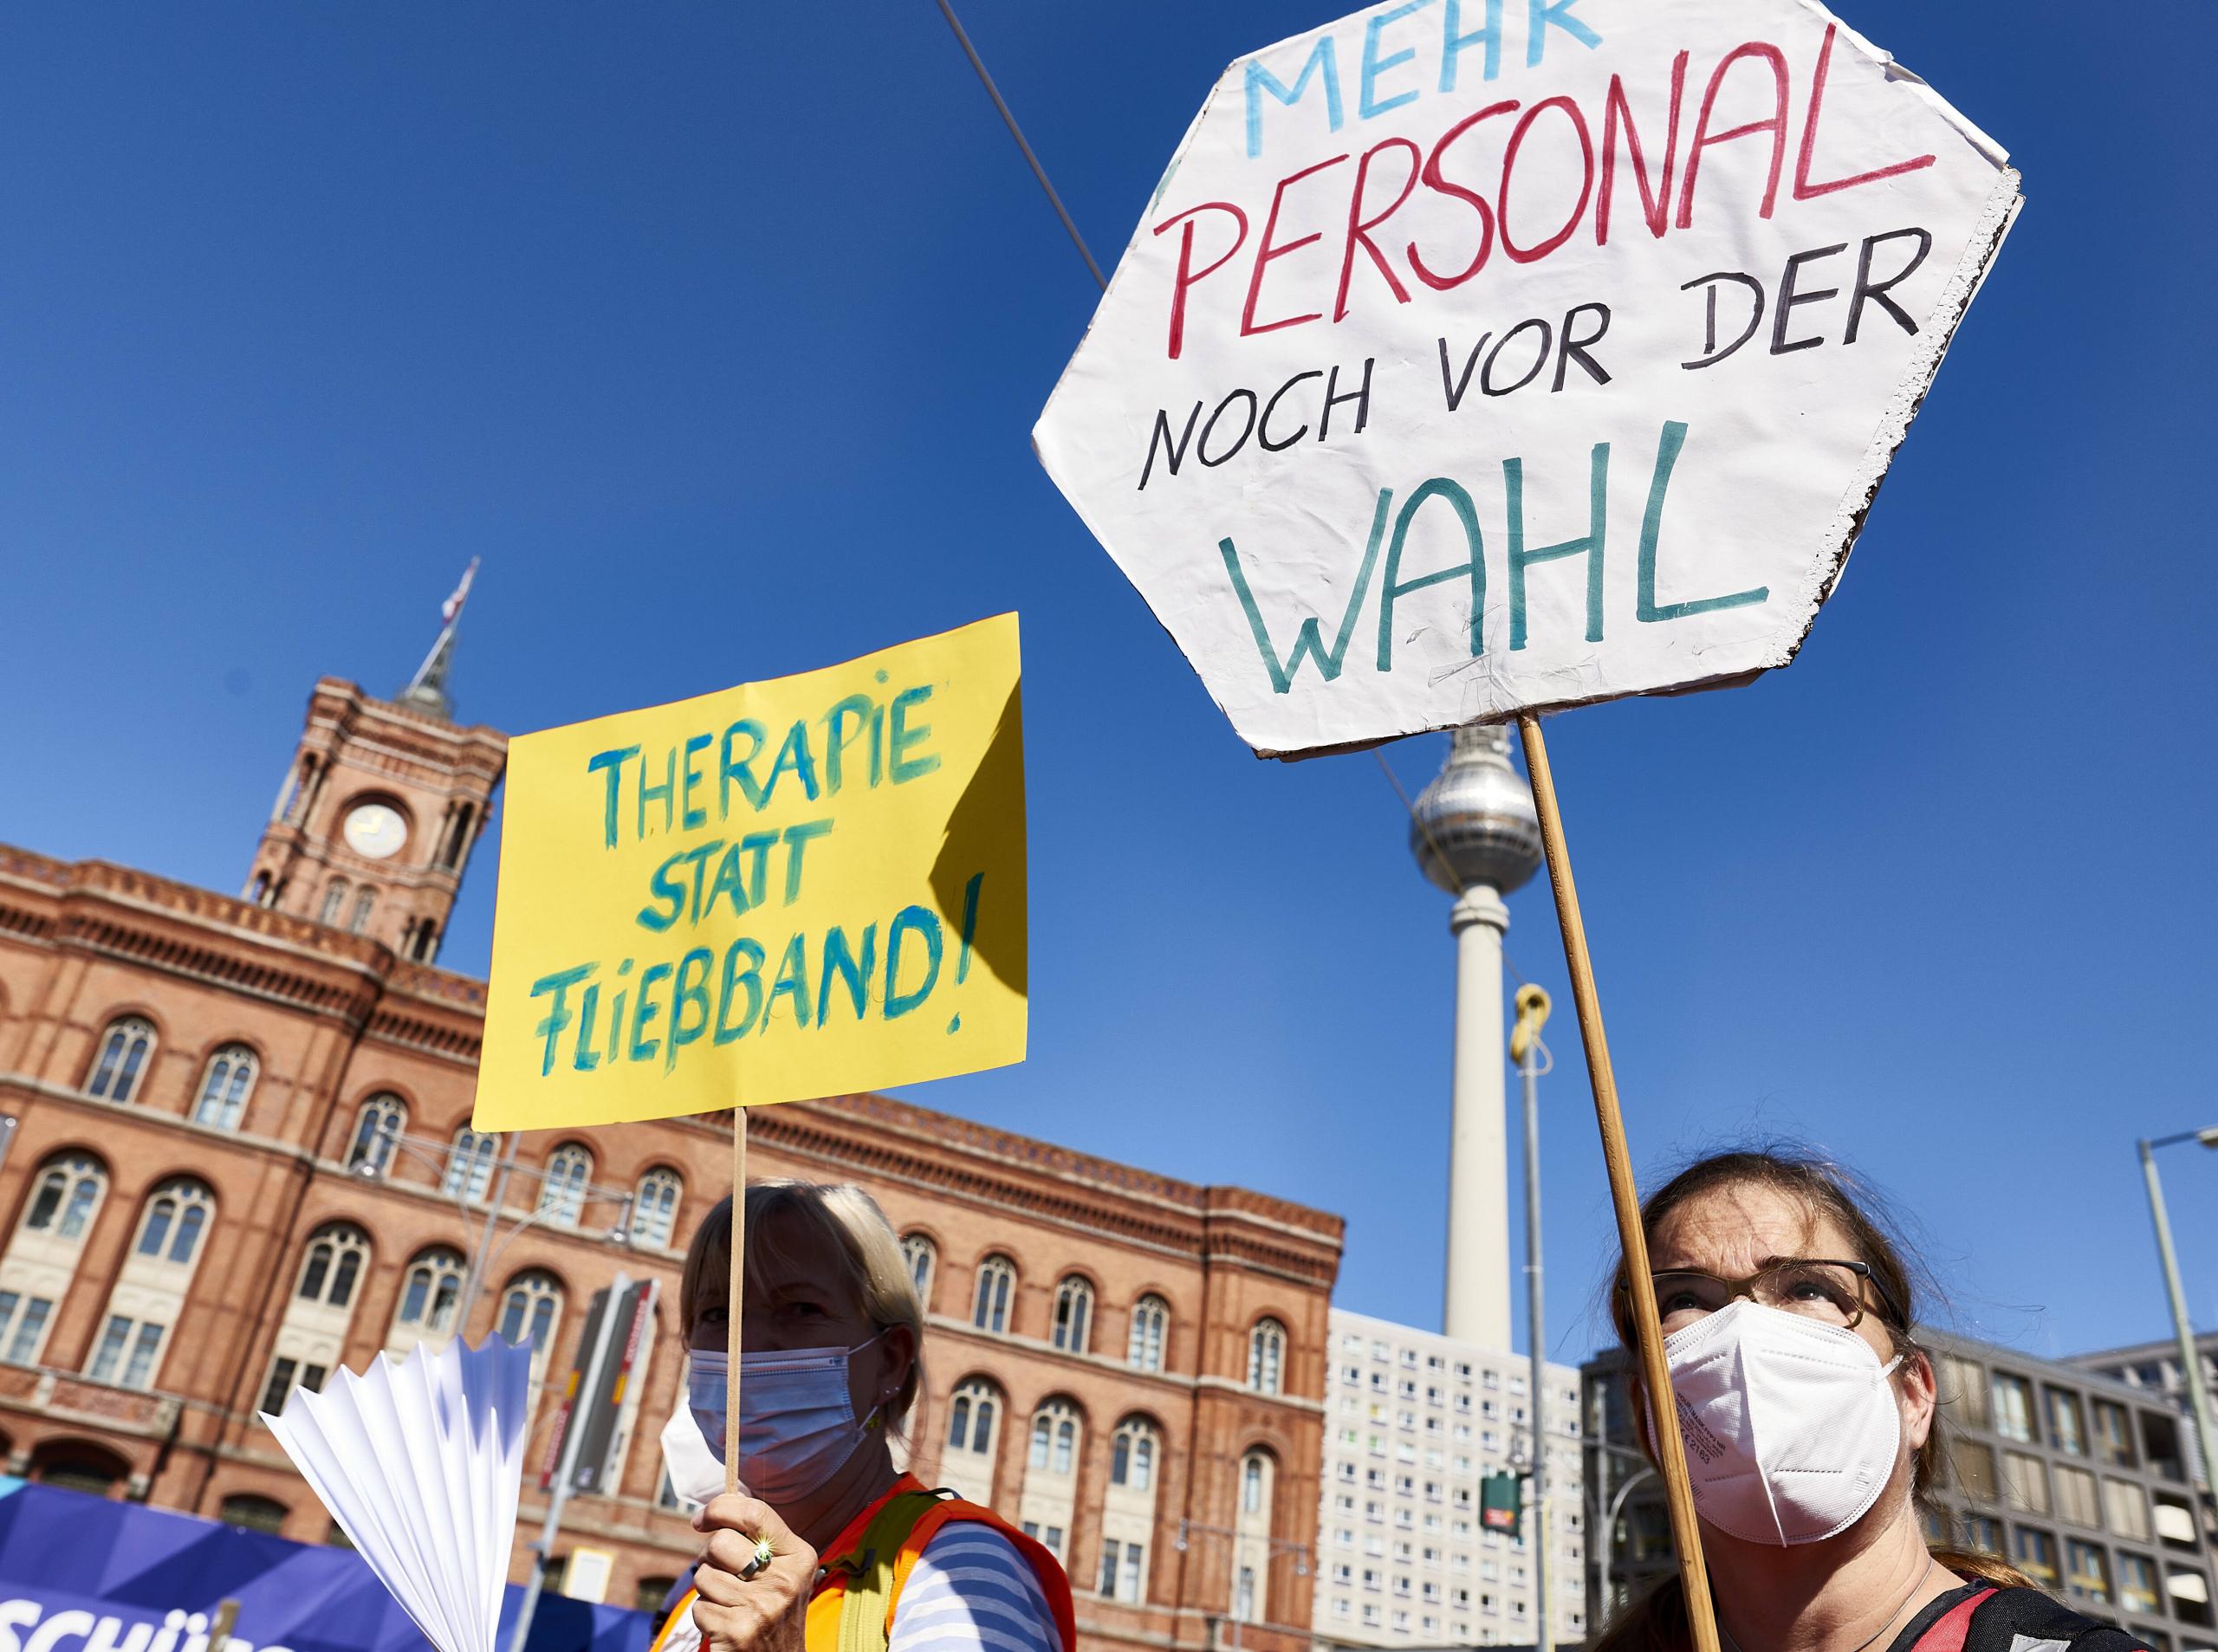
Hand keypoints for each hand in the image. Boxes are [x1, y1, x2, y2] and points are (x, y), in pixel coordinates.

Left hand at [690, 1494, 818, 1651]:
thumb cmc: (774, 1610)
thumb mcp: (783, 1571)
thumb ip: (759, 1540)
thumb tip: (712, 1513)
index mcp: (799, 1557)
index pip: (755, 1513)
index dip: (720, 1508)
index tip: (701, 1519)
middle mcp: (784, 1581)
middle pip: (720, 1543)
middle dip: (709, 1556)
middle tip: (721, 1571)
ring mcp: (761, 1608)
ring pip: (703, 1576)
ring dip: (707, 1589)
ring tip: (728, 1601)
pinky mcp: (738, 1632)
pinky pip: (699, 1607)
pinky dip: (705, 1615)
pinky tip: (725, 1622)